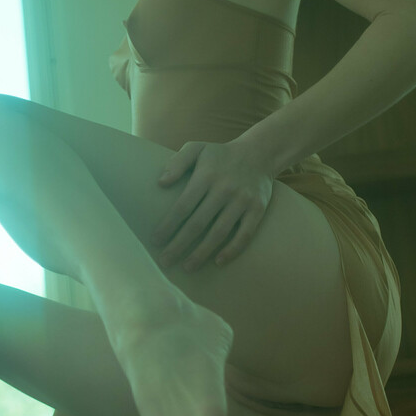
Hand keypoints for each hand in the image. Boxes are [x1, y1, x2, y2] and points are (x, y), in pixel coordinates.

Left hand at [151, 139, 274, 269]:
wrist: (260, 153)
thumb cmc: (221, 155)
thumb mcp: (197, 148)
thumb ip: (177, 162)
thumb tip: (161, 183)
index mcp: (207, 175)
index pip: (183, 206)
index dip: (168, 225)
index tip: (155, 241)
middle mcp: (225, 189)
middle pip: (198, 223)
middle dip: (179, 245)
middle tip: (164, 261)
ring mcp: (242, 200)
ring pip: (220, 232)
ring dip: (202, 253)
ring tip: (187, 267)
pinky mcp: (257, 209)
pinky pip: (245, 234)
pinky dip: (232, 250)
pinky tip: (218, 262)